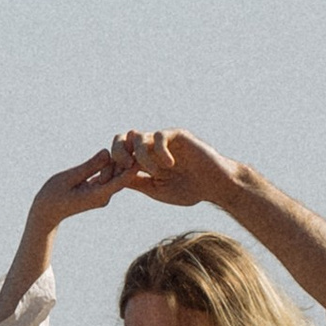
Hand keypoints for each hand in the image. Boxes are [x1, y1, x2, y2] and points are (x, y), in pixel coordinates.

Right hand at [27, 146, 142, 230]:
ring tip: (130, 138)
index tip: (141, 150)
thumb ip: (90, 166)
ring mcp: (101, 194)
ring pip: (114, 174)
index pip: (121, 179)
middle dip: (128, 156)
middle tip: (136, 136)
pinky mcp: (98, 190)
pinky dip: (110, 164)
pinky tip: (116, 149)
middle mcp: (104, 196)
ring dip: (120, 158)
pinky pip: (107, 175)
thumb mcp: (70, 177)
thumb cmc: (53, 195)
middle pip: (120, 174)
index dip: (132, 164)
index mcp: (98, 195)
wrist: (46, 212)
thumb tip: (107, 152)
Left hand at [110, 129, 231, 208]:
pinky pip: (159, 136)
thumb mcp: (157, 190)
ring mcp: (163, 140)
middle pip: (122, 139)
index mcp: (142, 160)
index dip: (111, 166)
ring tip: (155, 171)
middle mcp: (150, 147)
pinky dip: (160, 152)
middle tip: (127, 167)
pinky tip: (170, 165)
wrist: (215, 186)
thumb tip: (114, 179)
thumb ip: (137, 182)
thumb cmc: (189, 190)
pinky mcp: (177, 135)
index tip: (110, 179)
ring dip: (141, 155)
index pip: (118, 155)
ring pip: (138, 137)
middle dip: (118, 153)